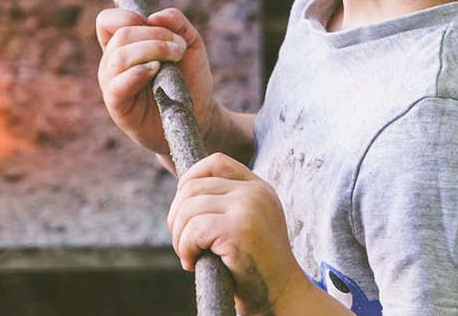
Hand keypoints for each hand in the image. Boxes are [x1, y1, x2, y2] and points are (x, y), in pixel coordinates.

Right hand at [96, 7, 219, 158]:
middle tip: (179, 47)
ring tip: (175, 58)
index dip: (129, 16)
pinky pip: (117, 85)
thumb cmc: (190, 78)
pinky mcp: (118, 107)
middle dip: (154, 35)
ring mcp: (112, 85)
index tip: (155, 26)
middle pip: (120, 35)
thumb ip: (176, 22)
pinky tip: (156, 70)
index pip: (108, 21)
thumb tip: (154, 17)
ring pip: (119, 56)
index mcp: (123, 46)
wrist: (199, 115)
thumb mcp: (190, 43)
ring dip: (152, 50)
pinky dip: (137, 73)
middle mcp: (112, 64)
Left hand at [168, 153, 304, 315]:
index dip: (191, 176)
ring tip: (188, 255)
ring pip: (188, 208)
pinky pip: (193, 229)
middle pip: (193, 186)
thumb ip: (227, 201)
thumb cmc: (256, 266)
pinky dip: (185, 248)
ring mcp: (248, 208)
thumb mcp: (248, 222)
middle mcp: (255, 193)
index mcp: (259, 188)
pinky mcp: (238, 229)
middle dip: (176, 215)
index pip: (217, 162)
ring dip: (178, 236)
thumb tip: (182, 187)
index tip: (181, 202)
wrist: (281, 296)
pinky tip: (192, 263)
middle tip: (183, 242)